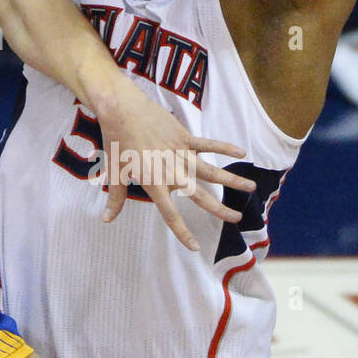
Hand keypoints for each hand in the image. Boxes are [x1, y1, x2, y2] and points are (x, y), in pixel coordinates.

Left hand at [90, 74, 253, 251]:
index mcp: (154, 184)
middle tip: (237, 219)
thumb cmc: (116, 142)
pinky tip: (242, 152)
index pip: (171, 215)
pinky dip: (224, 147)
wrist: (121, 110)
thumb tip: (106, 219)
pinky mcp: (184, 136)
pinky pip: (208, 144)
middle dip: (220, 209)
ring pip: (211, 171)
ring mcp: (180, 153)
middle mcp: (171, 172)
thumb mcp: (114, 173)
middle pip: (200, 195)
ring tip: (251, 188)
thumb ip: (116, 198)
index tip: (196, 247)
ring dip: (232, 179)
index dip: (183, 233)